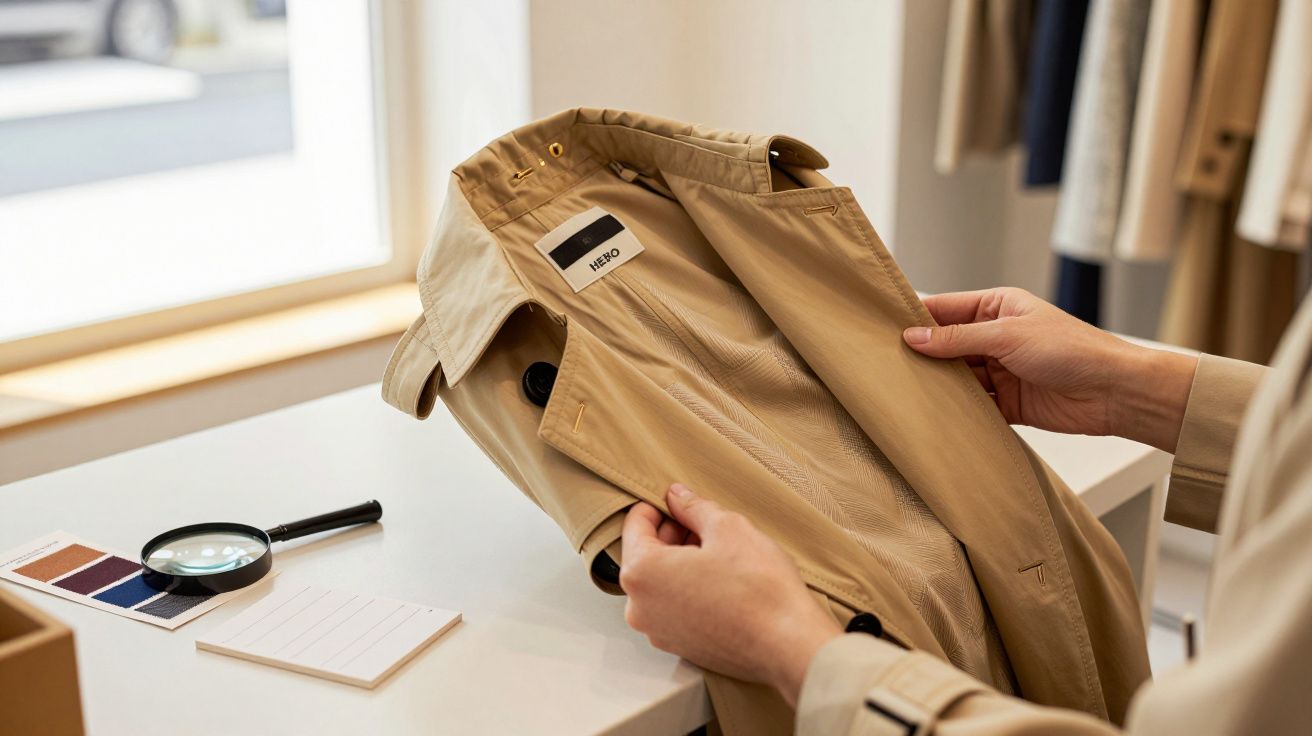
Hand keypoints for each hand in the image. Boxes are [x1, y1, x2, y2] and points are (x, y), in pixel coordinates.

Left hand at [621, 484, 841, 706]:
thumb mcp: (728, 528)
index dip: (657, 506)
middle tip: (704, 524)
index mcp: (641, 572)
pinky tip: (721, 580)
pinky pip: (673, 608)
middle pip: (644, 555)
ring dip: (680, 562)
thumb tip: (677, 497)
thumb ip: (694, 508)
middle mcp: (640, 607)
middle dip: (671, 534)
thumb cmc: (759, 588)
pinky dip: (688, 589)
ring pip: (660, 583)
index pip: (635, 525)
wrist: (788, 644)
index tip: (677, 500)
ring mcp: (658, 631)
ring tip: (718, 552)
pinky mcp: (680, 647)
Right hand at [903, 288, 1197, 452]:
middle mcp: (996, 337)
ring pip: (957, 378)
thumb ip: (957, 338)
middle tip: (884, 365)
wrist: (1114, 392)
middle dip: (921, 355)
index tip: (881, 327)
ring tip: (904, 392)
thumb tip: (913, 337)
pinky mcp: (1007, 402)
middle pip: (946, 345)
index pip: (945, 309)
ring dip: (938, 385)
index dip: (914, 318)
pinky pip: (973, 405)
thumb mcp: (1007, 335)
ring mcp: (1001, 370)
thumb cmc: (1072, 350)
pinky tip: (935, 415)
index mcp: (997, 307)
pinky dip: (957, 411)